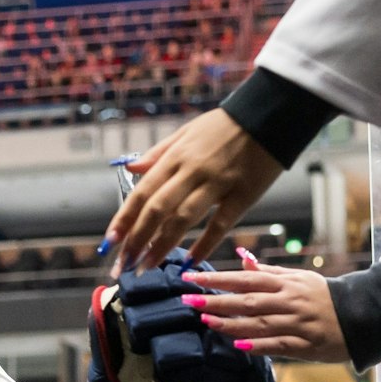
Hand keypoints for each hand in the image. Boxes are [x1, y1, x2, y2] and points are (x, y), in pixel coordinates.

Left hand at [102, 109, 282, 273]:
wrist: (270, 114)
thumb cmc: (225, 126)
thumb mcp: (187, 132)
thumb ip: (158, 153)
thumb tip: (130, 169)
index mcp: (176, 157)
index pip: (142, 192)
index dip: (124, 219)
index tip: (110, 242)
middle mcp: (192, 171)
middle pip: (157, 210)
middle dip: (137, 240)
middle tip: (123, 265)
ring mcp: (217, 183)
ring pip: (183, 219)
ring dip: (162, 246)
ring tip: (146, 267)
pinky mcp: (243, 195)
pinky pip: (220, 224)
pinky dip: (204, 244)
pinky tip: (189, 262)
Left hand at [182, 252, 348, 362]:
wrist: (362, 315)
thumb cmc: (323, 296)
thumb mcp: (298, 278)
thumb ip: (267, 271)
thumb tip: (240, 258)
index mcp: (286, 282)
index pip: (246, 277)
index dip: (218, 278)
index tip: (191, 278)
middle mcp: (289, 301)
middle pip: (248, 299)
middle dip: (216, 300)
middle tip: (188, 300)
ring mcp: (297, 323)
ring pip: (260, 323)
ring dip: (231, 323)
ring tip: (206, 322)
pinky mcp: (306, 345)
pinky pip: (279, 345)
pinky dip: (260, 345)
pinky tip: (239, 345)